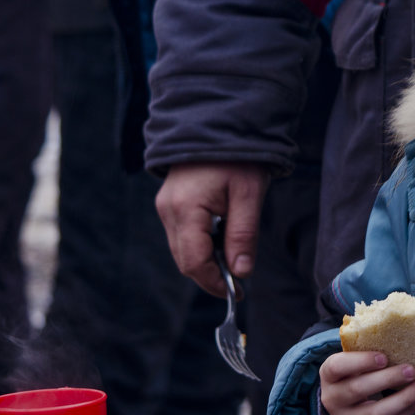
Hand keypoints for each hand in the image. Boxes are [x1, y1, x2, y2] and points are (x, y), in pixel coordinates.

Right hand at [155, 162, 269, 295]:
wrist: (219, 123)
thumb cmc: (238, 156)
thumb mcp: (249, 195)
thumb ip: (244, 235)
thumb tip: (241, 272)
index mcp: (185, 209)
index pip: (193, 262)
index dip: (215, 282)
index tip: (239, 291)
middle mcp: (168, 211)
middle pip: (185, 260)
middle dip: (211, 274)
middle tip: (240, 277)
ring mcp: (165, 207)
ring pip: (183, 249)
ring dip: (207, 259)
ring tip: (235, 252)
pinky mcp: (170, 203)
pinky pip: (183, 235)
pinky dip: (201, 243)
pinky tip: (223, 235)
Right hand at [320, 351, 414, 414]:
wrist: (345, 405)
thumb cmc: (356, 372)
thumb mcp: (354, 359)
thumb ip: (370, 346)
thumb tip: (404, 321)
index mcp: (329, 374)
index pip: (338, 366)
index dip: (360, 361)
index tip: (384, 356)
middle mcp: (332, 399)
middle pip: (357, 390)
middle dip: (387, 379)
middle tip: (411, 369)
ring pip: (374, 414)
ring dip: (402, 399)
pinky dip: (407, 412)